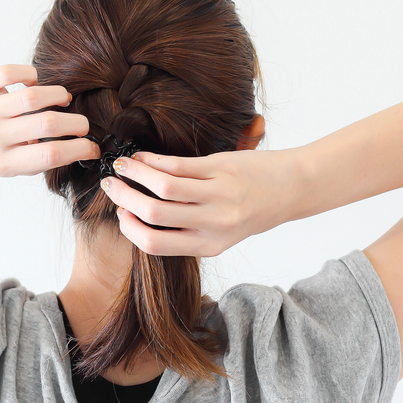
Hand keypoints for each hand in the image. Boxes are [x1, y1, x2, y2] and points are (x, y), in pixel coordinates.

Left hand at [0, 64, 99, 175]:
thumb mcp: (2, 166)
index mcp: (1, 162)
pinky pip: (10, 73)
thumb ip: (32, 160)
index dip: (78, 149)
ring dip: (57, 95)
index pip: (49, 155)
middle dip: (76, 123)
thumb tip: (70, 146)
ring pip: (32, 96)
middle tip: (82, 124)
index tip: (92, 147)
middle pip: (47, 125)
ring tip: (64, 99)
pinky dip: (30, 75)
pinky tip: (34, 83)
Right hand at [100, 149, 297, 256]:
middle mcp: (214, 224)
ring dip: (133, 174)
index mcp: (210, 246)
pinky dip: (153, 160)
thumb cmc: (251, 209)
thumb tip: (138, 217)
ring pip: (162, 187)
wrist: (291, 187)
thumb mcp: (221, 232)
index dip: (130, 228)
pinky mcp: (221, 169)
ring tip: (121, 165)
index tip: (121, 213)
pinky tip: (143, 157)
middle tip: (110, 185)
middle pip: (153, 214)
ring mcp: (218, 195)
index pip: (154, 244)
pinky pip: (177, 165)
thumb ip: (186, 229)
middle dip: (124, 197)